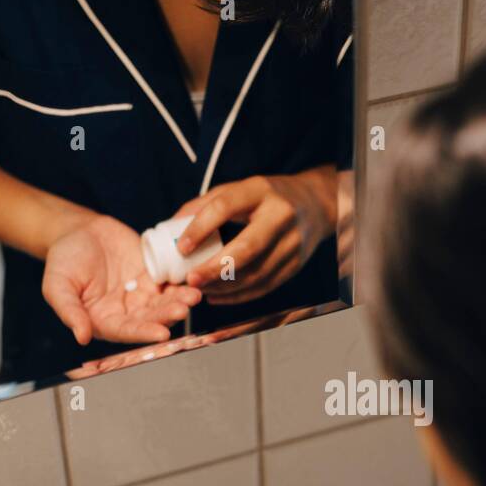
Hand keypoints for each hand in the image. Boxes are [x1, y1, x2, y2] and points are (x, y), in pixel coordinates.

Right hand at [43, 214, 201, 344]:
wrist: (77, 231)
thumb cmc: (62, 259)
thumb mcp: (57, 285)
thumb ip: (69, 311)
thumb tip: (81, 337)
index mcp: (103, 321)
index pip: (126, 331)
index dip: (144, 333)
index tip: (162, 334)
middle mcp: (125, 313)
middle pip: (150, 318)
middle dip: (167, 315)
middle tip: (183, 310)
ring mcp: (141, 295)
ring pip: (163, 302)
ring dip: (179, 301)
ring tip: (193, 296)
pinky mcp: (152, 278)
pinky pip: (169, 283)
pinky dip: (181, 284)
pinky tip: (193, 281)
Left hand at [174, 165, 337, 303]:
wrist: (314, 204)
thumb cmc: (267, 197)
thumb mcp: (238, 189)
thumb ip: (204, 204)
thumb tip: (171, 226)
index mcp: (260, 191)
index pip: (225, 207)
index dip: (200, 228)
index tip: (181, 247)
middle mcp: (280, 216)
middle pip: (247, 248)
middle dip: (215, 268)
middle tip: (191, 279)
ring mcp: (292, 243)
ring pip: (256, 274)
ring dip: (224, 286)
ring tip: (200, 288)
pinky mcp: (296, 264)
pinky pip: (265, 286)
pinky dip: (239, 295)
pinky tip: (218, 295)